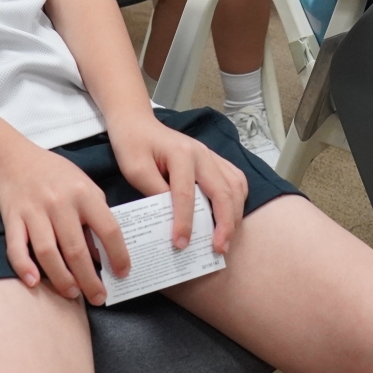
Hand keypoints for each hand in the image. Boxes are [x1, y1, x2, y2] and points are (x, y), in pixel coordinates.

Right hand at [0, 141, 127, 303]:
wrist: (12, 159)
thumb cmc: (55, 175)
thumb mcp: (84, 185)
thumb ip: (96, 214)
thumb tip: (104, 253)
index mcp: (84, 193)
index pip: (108, 229)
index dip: (118, 255)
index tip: (123, 273)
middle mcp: (60, 203)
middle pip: (77, 249)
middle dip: (89, 279)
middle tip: (99, 297)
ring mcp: (34, 211)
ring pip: (48, 252)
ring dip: (61, 278)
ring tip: (73, 293)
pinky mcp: (12, 218)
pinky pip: (16, 247)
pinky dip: (24, 266)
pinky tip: (34, 282)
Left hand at [106, 111, 246, 256]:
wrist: (138, 124)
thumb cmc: (133, 145)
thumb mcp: (134, 170)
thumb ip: (154, 192)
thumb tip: (171, 220)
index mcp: (181, 154)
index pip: (186, 194)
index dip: (185, 222)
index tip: (180, 244)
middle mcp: (202, 154)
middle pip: (222, 191)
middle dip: (224, 223)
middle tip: (219, 249)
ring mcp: (211, 155)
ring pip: (236, 186)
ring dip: (235, 214)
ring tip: (226, 238)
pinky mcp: (214, 160)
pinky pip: (236, 179)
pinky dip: (238, 200)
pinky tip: (232, 217)